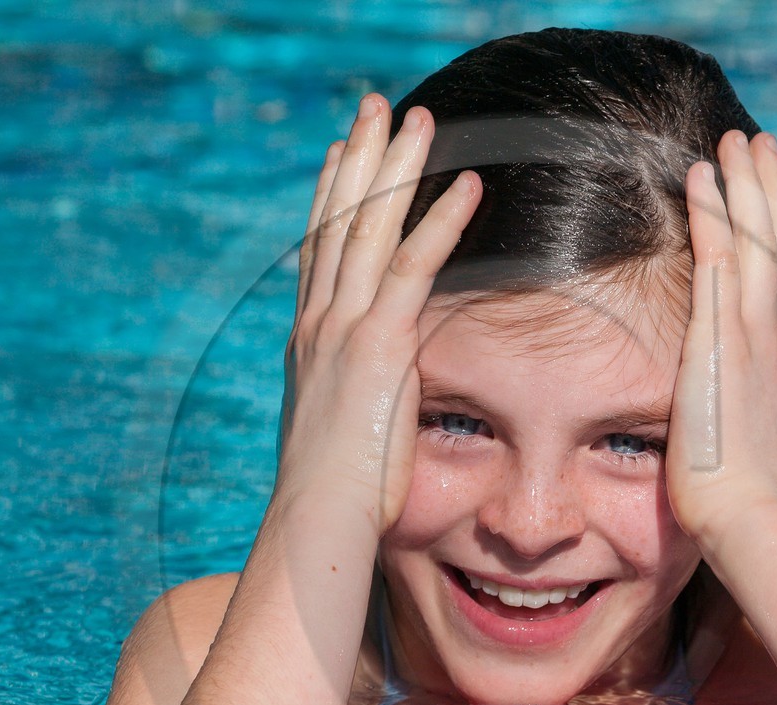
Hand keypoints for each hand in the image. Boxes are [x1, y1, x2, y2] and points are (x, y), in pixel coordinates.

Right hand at [278, 95, 480, 533]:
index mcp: (310, 343)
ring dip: (398, 169)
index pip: (321, 252)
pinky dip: (440, 223)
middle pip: (338, 222)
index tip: (342, 154)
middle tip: (374, 109)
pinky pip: (413, 268)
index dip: (331, 198)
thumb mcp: (343, 435)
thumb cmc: (336, 499)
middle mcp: (318, 324)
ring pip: (370, 229)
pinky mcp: (377, 346)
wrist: (317, 522)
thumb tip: (376, 401)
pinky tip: (466, 186)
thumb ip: (358, 400)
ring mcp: (343, 330)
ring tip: (421, 120)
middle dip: (358, 160)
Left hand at [665, 130, 776, 548]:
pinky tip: (698, 180)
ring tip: (733, 141)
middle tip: (763, 143)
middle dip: (774, 188)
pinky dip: (710, 215)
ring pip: (757, 238)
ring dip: (744, 184)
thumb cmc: (763, 501)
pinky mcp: (721, 340)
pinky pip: (716, 260)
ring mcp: (756, 335)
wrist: (753, 520)